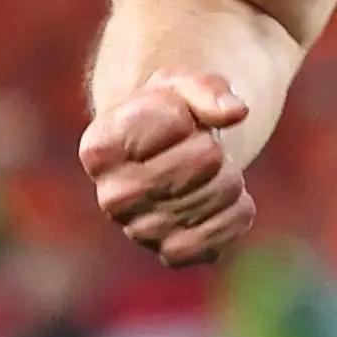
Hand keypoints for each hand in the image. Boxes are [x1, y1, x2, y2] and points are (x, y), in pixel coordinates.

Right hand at [79, 72, 254, 267]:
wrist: (171, 152)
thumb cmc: (171, 111)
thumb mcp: (182, 83)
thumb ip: (207, 88)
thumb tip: (235, 112)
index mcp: (100, 148)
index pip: (168, 123)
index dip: (187, 113)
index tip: (176, 116)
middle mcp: (111, 196)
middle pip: (202, 163)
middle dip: (215, 146)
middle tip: (201, 144)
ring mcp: (140, 230)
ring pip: (215, 199)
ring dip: (229, 177)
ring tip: (211, 169)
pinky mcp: (171, 252)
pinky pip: (219, 239)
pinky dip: (236, 213)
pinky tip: (226, 197)